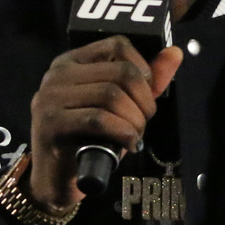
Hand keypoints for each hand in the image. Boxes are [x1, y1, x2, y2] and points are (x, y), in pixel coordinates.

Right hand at [28, 36, 182, 210]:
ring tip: (134, 136)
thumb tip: (175, 53)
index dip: (143, 70)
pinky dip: (123, 133)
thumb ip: (146, 81)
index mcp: (72, 62)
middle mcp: (57, 74)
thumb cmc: (88, 140)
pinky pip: (99, 120)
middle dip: (144, 101)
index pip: (118, 44)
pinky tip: (128, 144)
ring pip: (112, 95)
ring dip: (135, 120)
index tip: (146, 96)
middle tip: (143, 123)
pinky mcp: (51, 124)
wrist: (55, 180)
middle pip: (121, 72)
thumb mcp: (120, 107)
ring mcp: (50, 98)